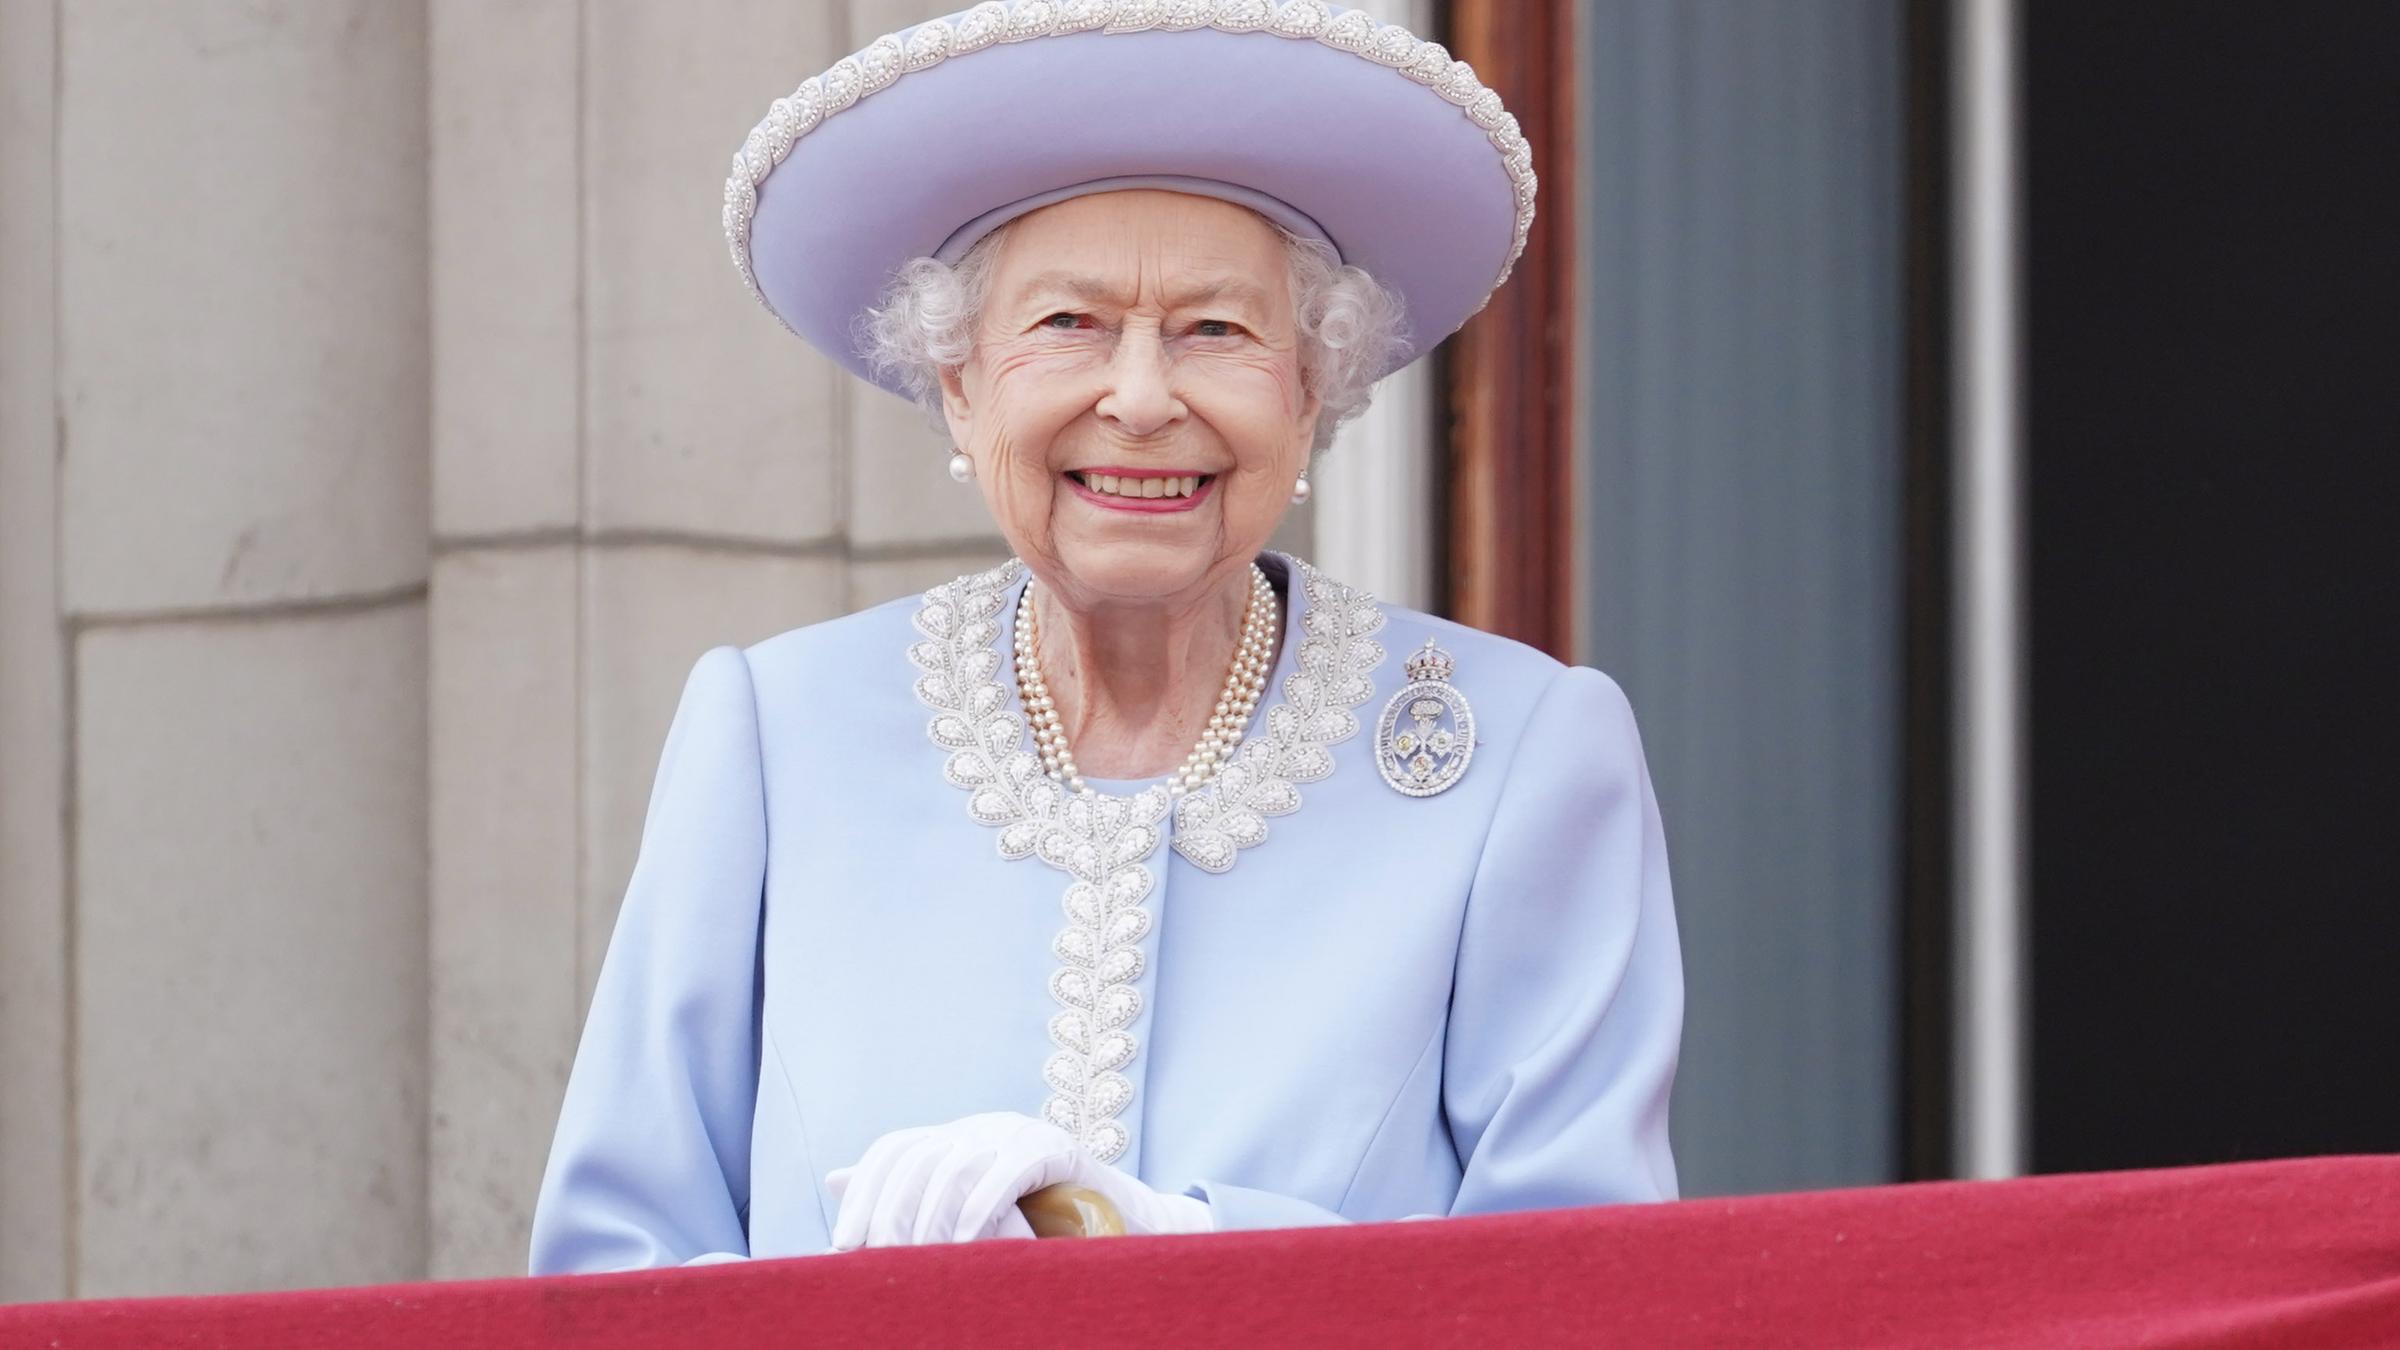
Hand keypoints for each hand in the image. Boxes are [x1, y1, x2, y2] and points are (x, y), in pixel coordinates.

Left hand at [824, 1110, 1212, 1249]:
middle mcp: (982, 1126)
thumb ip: (905, 1194)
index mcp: (955, 1138)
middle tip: (880, 1259)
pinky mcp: (1057, 1146)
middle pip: (918, 1156)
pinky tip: (971, 1243)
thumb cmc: (1038, 1226)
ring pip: (958, 1163)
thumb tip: (833, 1178)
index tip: (842, 1246)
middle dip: (890, 1210)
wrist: (1118, 1224)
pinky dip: (985, 1205)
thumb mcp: (962, 1213)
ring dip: (932, 1216)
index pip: (893, 1150)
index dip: (863, 1193)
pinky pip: (1010, 1168)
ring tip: (922, 1260)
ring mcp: (1019, 1132)